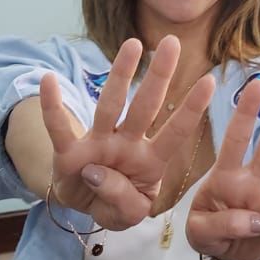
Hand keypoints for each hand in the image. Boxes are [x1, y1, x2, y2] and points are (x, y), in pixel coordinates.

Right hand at [43, 36, 213, 230]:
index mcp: (150, 159)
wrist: (84, 208)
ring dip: (121, 74)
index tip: (210, 81)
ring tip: (133, 44)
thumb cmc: (116, 204)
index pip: (175, 132)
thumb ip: (124, 201)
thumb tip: (97, 172)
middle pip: (146, 106)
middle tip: (173, 43)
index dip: (191, 109)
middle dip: (160, 76)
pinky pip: (59, 128)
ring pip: (110, 105)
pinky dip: (52, 106)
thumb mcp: (129, 215)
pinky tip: (49, 80)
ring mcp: (98, 143)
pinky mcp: (69, 151)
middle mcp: (127, 143)